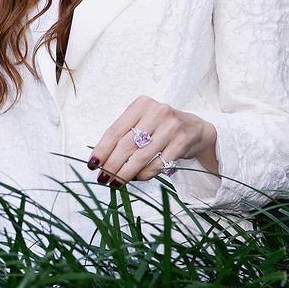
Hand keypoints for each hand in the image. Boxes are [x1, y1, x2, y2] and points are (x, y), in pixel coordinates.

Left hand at [87, 95, 217, 186]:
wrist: (196, 128)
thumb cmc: (162, 127)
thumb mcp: (143, 122)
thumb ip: (125, 135)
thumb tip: (102, 160)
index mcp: (141, 104)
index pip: (115, 130)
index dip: (102, 149)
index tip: (92, 164)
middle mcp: (156, 112)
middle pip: (126, 145)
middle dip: (112, 165)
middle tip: (103, 179)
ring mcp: (170, 126)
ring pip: (141, 157)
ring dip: (125, 173)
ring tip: (116, 182)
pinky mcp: (181, 142)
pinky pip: (157, 164)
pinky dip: (144, 174)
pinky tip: (137, 178)